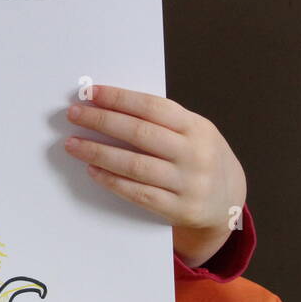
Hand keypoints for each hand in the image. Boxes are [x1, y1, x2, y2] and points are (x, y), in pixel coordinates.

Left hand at [63, 85, 246, 267]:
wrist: (227, 202)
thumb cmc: (199, 158)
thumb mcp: (193, 133)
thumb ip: (161, 121)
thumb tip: (110, 105)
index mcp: (197, 128)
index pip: (152, 107)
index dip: (119, 98)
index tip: (91, 92)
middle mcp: (195, 154)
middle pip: (140, 133)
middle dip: (102, 121)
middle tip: (74, 115)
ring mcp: (188, 183)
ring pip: (135, 165)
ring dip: (99, 152)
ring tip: (73, 144)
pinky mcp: (179, 209)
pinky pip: (138, 193)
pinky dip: (112, 180)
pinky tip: (92, 170)